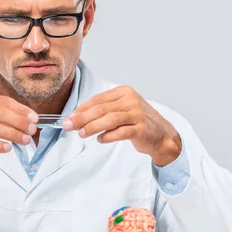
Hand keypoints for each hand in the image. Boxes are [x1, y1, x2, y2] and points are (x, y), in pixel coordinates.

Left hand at [64, 86, 181, 166]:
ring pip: (110, 119)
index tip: (70, 117)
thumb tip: (77, 117)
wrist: (162, 134)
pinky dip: (108, 136)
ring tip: (81, 134)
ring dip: (92, 127)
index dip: (82, 108)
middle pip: (101, 109)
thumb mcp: (121, 110)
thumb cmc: (138, 121)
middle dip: (82, 117)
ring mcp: (138, 114)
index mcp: (124, 92)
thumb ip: (102, 111)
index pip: (98, 99)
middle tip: (69, 125)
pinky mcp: (142, 129)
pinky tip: (100, 139)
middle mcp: (131, 101)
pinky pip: (121, 132)